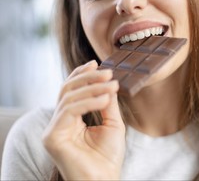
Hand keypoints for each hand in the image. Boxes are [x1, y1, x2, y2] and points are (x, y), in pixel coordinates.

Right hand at [42, 60, 125, 179]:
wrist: (105, 179)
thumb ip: (107, 102)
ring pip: (69, 97)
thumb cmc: (108, 155)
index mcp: (72, 118)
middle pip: (68, 89)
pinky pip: (69, 111)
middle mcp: (60, 121)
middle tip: (108, 73)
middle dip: (89, 78)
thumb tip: (109, 82)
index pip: (72, 91)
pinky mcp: (52, 136)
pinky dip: (88, 102)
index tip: (97, 64)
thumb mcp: (112, 123)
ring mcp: (54, 129)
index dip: (82, 75)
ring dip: (92, 88)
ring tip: (112, 85)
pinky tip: (105, 99)